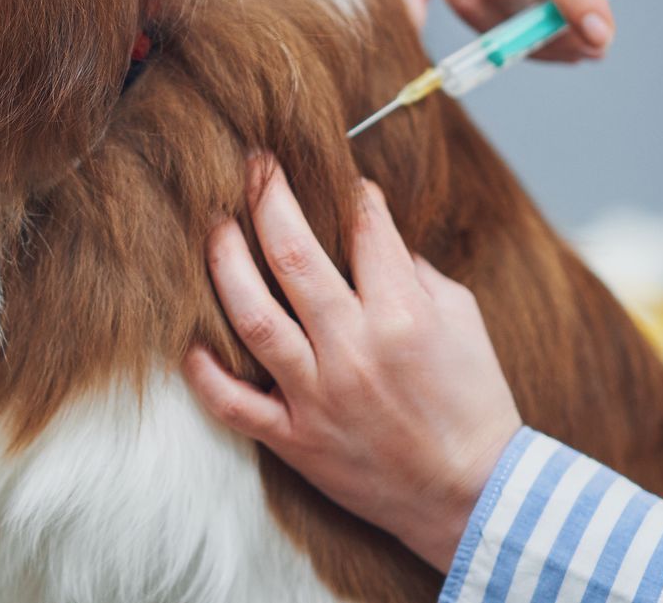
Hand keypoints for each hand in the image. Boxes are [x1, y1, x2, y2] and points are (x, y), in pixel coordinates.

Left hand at [183, 154, 523, 573]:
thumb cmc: (473, 403)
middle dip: (268, 196)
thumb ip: (414, 271)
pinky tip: (188, 341)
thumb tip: (371, 230)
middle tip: (254, 164)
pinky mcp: (296, 439)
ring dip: (225, 262)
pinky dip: (203, 373)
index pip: (364, 229)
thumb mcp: (462, 321)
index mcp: (402, 315)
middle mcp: (353, 349)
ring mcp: (318, 396)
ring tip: (215, 225)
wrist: (474, 498)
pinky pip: (233, 404)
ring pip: (252, 316)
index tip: (340, 180)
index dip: (351, 194)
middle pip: (292, 254)